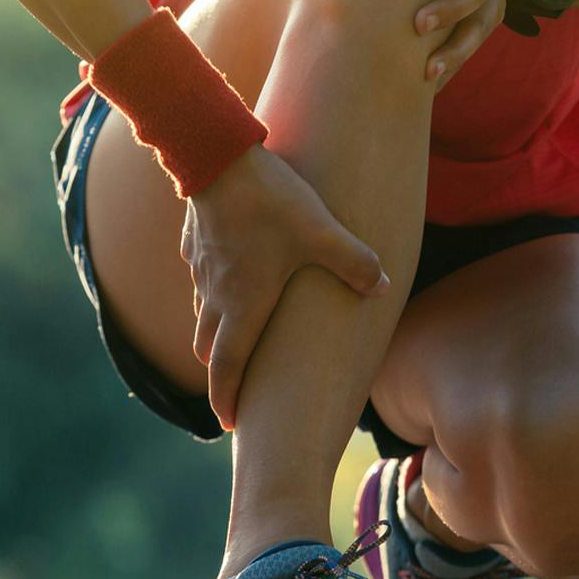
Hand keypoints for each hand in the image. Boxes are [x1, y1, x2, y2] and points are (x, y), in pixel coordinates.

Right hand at [182, 143, 387, 430]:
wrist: (215, 153)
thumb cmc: (270, 200)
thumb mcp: (322, 232)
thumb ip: (355, 262)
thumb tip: (382, 286)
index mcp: (244, 306)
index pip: (228, 369)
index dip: (228, 401)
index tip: (230, 424)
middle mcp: (216, 297)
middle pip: (211, 350)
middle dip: (222, 374)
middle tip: (235, 391)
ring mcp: (201, 271)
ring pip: (203, 316)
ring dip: (217, 335)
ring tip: (235, 341)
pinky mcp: (195, 245)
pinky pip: (201, 281)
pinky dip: (212, 294)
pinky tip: (229, 280)